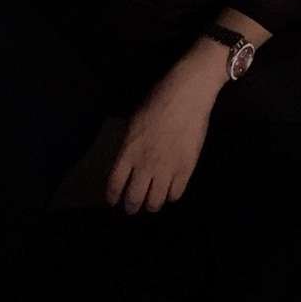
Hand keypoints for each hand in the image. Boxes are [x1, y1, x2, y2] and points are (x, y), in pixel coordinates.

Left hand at [105, 56, 223, 213]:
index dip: (113, 196)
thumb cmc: (158, 99)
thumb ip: (129, 145)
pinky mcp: (186, 169)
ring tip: (152, 202)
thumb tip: (127, 162)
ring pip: (155, 202)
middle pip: (134, 199)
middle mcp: (145, 164)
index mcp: (129, 151)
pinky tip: (169, 190)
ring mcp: (166, 168)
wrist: (187, 94)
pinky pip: (175, 194)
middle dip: (131, 207)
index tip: (114, 201)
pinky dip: (170, 196)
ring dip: (151, 205)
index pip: (115, 184)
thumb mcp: (134, 121)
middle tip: (132, 207)